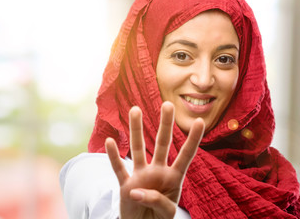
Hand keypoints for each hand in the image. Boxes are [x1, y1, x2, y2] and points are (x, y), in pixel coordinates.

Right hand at [105, 101, 204, 218]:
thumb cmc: (159, 218)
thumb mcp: (167, 213)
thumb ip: (157, 201)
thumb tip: (136, 191)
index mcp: (173, 178)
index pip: (185, 155)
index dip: (193, 139)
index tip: (200, 121)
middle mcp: (157, 172)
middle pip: (162, 144)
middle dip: (165, 124)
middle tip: (167, 104)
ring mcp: (141, 177)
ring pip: (138, 149)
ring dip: (136, 130)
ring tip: (135, 110)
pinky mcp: (126, 186)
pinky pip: (119, 168)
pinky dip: (113, 156)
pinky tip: (110, 141)